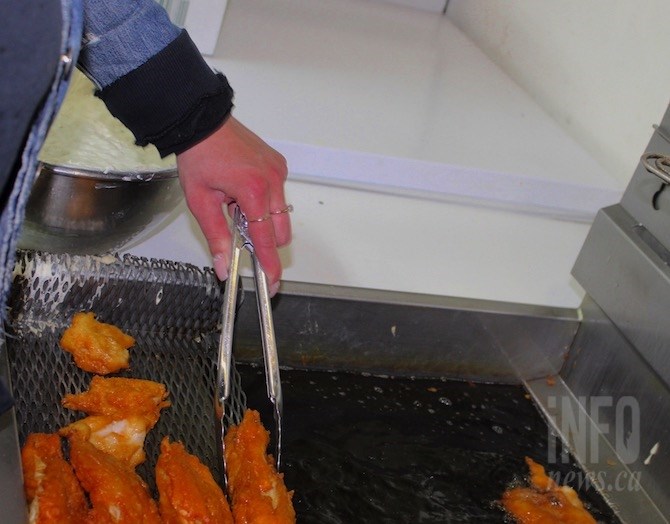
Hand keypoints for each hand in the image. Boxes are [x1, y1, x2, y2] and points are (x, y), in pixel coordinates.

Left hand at [176, 116, 290, 295]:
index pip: (266, 239)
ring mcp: (279, 171)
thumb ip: (215, 237)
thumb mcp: (200, 202)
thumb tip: (223, 267)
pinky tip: (242, 190)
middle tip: (238, 231)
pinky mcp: (279, 165)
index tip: (272, 282)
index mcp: (253, 191)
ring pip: (281, 214)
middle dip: (264, 239)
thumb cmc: (199, 156)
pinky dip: (264, 201)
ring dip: (263, 219)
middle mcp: (273, 181)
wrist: (203, 121)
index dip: (269, 264)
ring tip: (235, 204)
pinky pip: (279, 195)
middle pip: (281, 231)